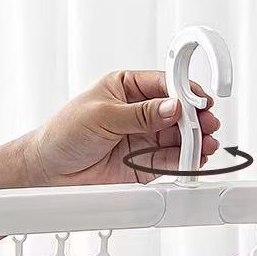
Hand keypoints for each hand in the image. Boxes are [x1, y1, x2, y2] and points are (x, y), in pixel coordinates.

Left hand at [23, 70, 220, 186]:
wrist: (50, 170)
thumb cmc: (65, 133)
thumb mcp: (103, 115)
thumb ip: (140, 114)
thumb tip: (171, 107)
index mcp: (127, 88)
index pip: (164, 85)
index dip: (184, 92)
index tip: (199, 101)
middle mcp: (139, 113)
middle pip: (176, 113)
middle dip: (194, 119)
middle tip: (207, 125)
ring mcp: (143, 139)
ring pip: (177, 139)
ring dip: (193, 142)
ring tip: (205, 145)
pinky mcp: (143, 165)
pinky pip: (169, 162)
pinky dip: (183, 162)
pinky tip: (193, 160)